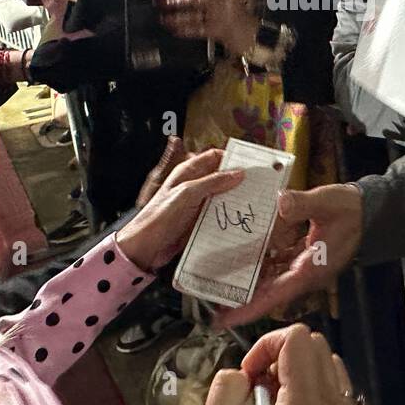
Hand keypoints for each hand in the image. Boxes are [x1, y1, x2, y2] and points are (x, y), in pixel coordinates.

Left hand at [116, 148, 244, 270]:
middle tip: (259, 185)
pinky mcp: (199, 220)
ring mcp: (197, 203)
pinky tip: (241, 218)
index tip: (251, 164)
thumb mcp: (187, 193)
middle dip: (238, 180)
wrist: (146, 247)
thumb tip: (238, 173)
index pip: (214, 157)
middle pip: (221, 176)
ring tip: (255, 202)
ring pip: (222, 196)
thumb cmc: (160, 216)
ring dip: (236, 199)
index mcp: (187, 171)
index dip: (232, 158)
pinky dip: (229, 214)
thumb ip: (212, 181)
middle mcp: (193, 185)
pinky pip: (218, 214)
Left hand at [155, 0, 257, 54]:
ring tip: (162, 18)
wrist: (256, 37)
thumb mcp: (230, 2)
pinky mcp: (218, 31)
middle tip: (160, 0)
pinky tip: (175, 30)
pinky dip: (185, 29)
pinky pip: (198, 29)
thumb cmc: (241, 20)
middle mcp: (222, 2)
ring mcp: (221, 17)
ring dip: (176, 17)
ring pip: (194, 15)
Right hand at [195, 324, 364, 404]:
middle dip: (282, 358)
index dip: (265, 346)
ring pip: (332, 368)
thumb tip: (242, 372)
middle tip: (257, 390)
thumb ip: (223, 396)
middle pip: (317, 347)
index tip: (248, 376)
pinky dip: (316, 392)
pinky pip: (340, 395)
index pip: (298, 339)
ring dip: (299, 373)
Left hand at [216, 183, 362, 326]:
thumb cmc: (352, 210)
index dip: (249, 308)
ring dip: (249, 284)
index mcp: (310, 269)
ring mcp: (304, 268)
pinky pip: (278, 267)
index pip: (275, 295)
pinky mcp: (303, 259)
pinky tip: (243, 258)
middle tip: (212, 310)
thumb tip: (281, 203)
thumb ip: (303, 203)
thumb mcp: (328, 202)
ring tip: (220, 285)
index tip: (225, 320)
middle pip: (268, 294)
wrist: (372, 212)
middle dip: (242, 302)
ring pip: (271, 281)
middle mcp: (305, 274)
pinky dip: (261, 265)